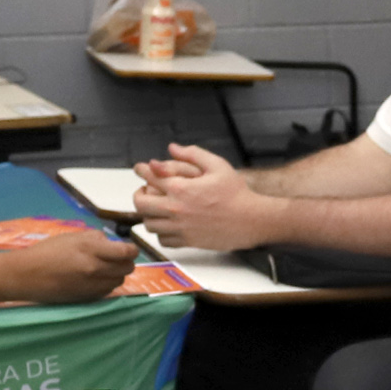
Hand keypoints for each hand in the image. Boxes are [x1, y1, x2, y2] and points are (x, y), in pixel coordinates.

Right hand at [4, 231, 136, 302]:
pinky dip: (108, 284)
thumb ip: (95, 238)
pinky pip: (108, 291)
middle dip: (127, 262)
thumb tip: (111, 243)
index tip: (130, 249)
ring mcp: (92, 285)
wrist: (27, 275)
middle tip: (119, 258)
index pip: (126, 252)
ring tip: (105, 268)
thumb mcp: (72, 236)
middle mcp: (95, 268)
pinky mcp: (88, 297)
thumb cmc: (47, 251)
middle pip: (127, 268)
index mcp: (90, 248)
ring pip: (120, 281)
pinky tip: (97, 279)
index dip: (132, 250)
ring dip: (117, 274)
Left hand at [133, 144, 279, 251]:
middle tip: (144, 191)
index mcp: (181, 188)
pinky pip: (163, 239)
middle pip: (141, 204)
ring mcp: (180, 227)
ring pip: (149, 224)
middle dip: (139, 195)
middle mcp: (176, 209)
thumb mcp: (217, 165)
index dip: (142, 170)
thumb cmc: (237, 193)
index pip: (150, 176)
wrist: (251, 220)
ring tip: (155, 209)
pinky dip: (161, 232)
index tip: (141, 168)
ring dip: (148, 215)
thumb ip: (193, 154)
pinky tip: (167, 225)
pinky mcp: (187, 241)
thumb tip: (172, 148)